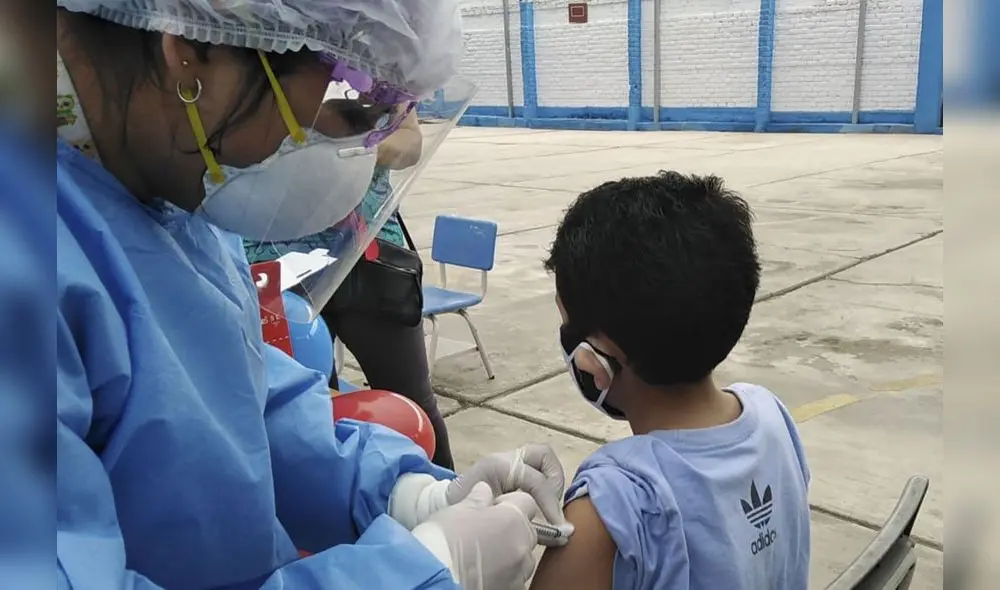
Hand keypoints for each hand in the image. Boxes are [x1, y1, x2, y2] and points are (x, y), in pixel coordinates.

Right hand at [412, 482, 537, 589]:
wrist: (430, 579)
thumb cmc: (442, 541)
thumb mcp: (457, 509)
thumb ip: (477, 498)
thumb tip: (485, 490)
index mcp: (512, 519)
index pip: (526, 502)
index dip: (509, 502)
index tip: (492, 508)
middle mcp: (522, 547)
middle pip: (527, 531)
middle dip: (511, 530)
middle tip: (485, 533)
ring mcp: (519, 573)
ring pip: (523, 558)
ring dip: (510, 555)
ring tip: (483, 557)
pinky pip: (515, 579)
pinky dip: (505, 576)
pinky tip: (484, 574)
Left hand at [446, 444, 569, 528]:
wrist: (442, 505)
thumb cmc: (461, 512)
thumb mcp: (488, 518)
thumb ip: (519, 521)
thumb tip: (558, 534)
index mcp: (498, 466)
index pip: (535, 479)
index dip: (550, 503)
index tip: (557, 527)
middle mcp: (506, 458)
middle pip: (544, 455)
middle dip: (555, 482)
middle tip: (553, 509)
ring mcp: (510, 461)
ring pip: (543, 461)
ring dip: (552, 484)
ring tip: (549, 509)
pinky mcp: (512, 470)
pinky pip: (536, 471)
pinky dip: (544, 488)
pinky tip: (541, 509)